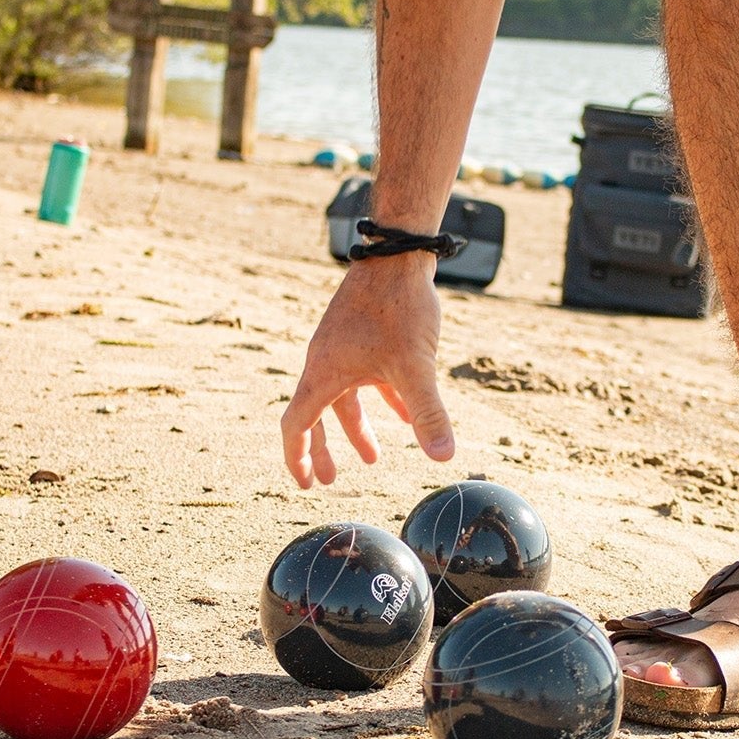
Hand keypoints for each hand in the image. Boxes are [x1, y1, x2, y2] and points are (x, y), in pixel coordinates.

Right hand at [281, 256, 455, 488]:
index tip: (305, 483)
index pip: (296, 426)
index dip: (298, 458)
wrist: (397, 256)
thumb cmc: (398, 308)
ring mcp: (342, 346)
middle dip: (324, 450)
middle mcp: (325, 361)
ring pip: (343, 397)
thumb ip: (427, 412)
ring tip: (375, 457)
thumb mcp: (415, 366)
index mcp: (324, 373)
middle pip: (316, 415)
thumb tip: (442, 456)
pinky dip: (380, 398)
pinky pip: (364, 375)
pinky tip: (404, 414)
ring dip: (355, 427)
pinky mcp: (361, 332)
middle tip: (331, 480)